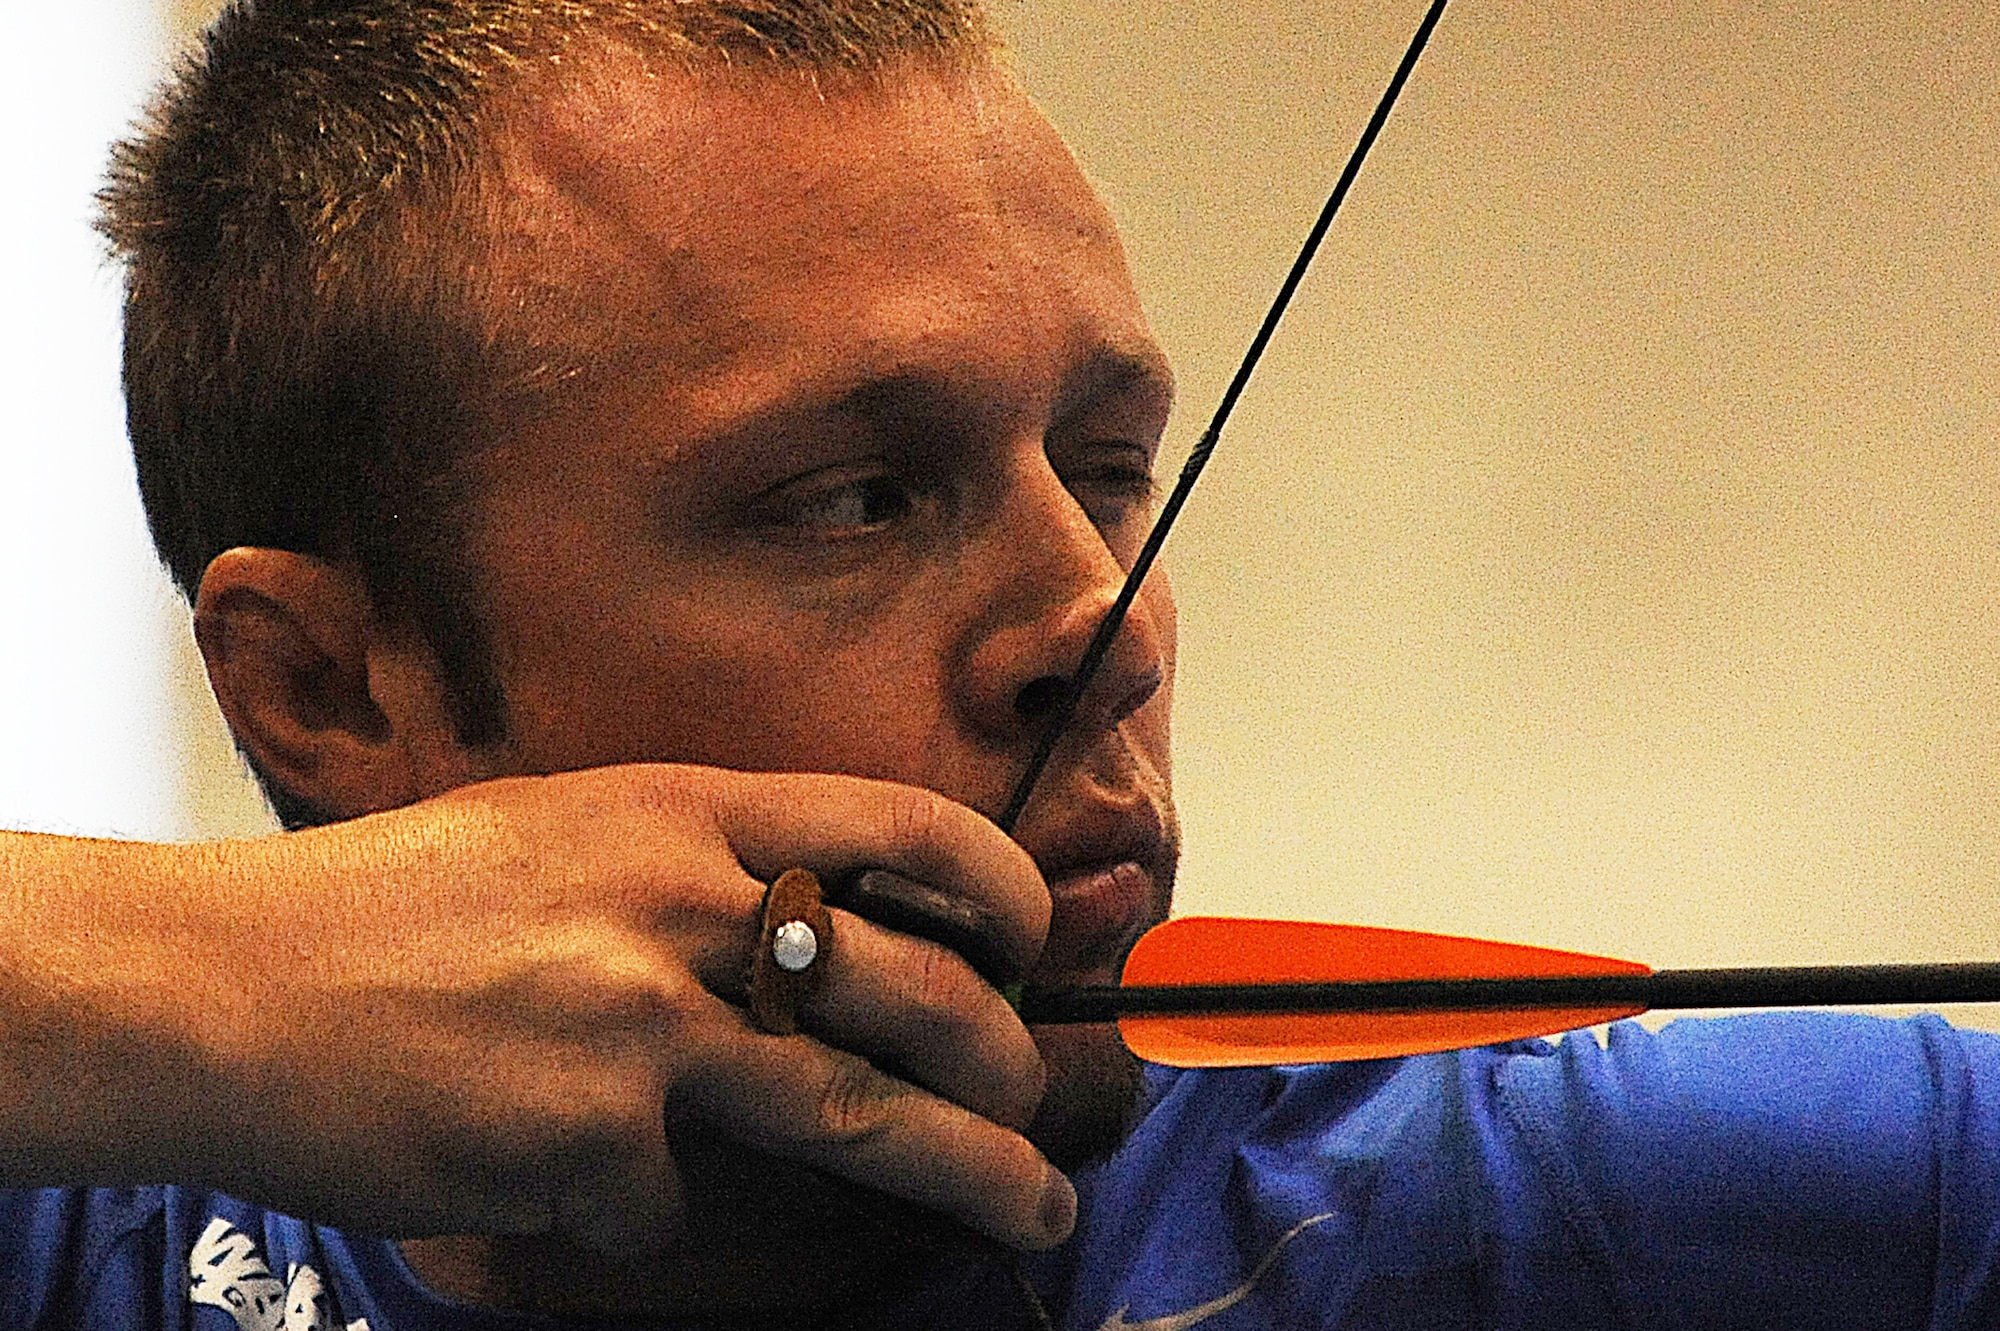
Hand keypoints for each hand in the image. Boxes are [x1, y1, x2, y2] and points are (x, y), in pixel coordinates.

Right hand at [4, 765, 1070, 1253]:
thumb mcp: (564, 835)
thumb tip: (822, 934)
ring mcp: (643, 1025)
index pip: (907, 828)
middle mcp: (683, 906)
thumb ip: (692, 870)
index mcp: (685, 812)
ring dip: (968, 1172)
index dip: (1000, 886)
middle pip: (917, 993)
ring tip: (1033, 1203)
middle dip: (1005, 1062)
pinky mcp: (592, 1140)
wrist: (222, 985)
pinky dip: (628, 1198)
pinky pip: (665, 1199)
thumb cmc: (389, 911)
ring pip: (858, 1114)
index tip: (1031, 940)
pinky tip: (543, 1163)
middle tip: (1030, 1104)